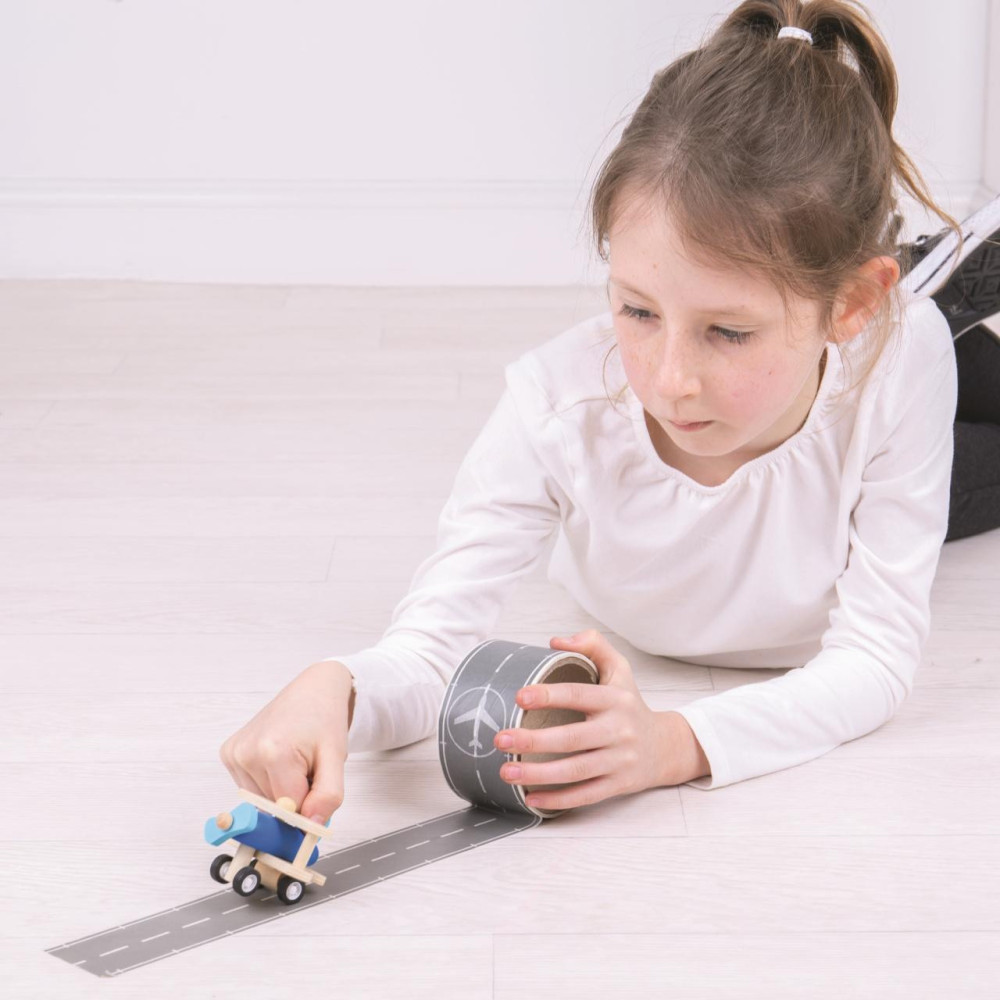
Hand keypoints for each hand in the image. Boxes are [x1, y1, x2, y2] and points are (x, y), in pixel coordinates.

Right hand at [218, 659, 354, 825]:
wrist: (313, 691)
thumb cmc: (324, 719)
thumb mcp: (336, 758)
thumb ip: (328, 795)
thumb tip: (310, 826)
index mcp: (274, 752)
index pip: (289, 810)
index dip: (307, 806)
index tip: (315, 795)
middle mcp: (247, 753)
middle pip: (273, 807)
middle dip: (294, 798)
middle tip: (307, 770)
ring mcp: (234, 754)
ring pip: (260, 801)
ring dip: (280, 792)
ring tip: (294, 762)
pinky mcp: (229, 754)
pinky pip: (250, 788)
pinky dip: (268, 782)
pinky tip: (279, 760)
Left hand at [492, 630, 694, 810]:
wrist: (666, 746)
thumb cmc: (630, 704)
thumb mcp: (619, 669)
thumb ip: (592, 645)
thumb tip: (555, 643)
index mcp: (615, 699)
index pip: (578, 695)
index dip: (549, 695)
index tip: (519, 697)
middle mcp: (619, 730)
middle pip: (572, 738)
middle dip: (533, 741)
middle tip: (500, 739)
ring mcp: (620, 760)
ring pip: (576, 771)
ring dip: (538, 774)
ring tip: (506, 771)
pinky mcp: (619, 784)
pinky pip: (586, 795)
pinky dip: (558, 799)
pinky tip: (531, 798)